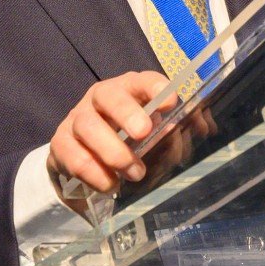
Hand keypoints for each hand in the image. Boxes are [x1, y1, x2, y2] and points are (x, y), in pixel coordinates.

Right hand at [46, 71, 176, 194]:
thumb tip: (204, 127)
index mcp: (127, 89)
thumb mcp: (153, 133)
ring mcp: (77, 118)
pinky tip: (111, 185)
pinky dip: (95, 173)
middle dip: (127, 113)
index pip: (140, 80)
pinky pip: (73, 155)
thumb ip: (176, 129)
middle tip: (144, 133)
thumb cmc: (127, 140)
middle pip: (108, 96)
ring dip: (113, 151)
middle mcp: (99, 98)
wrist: (83, 159)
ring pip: (88, 126)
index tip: (170, 102)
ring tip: (135, 173)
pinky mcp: (60, 143)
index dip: (154, 87)